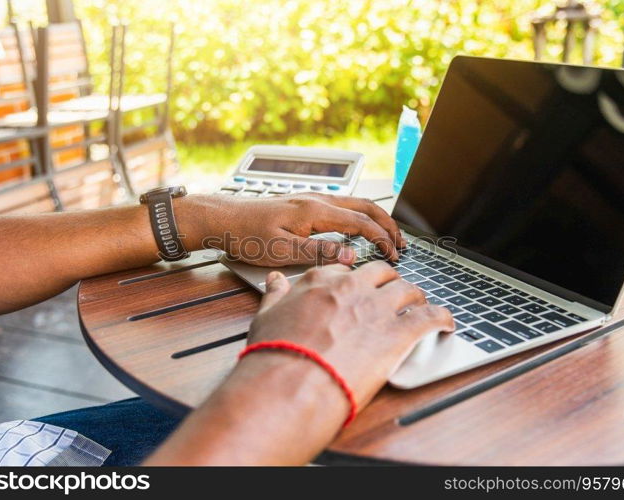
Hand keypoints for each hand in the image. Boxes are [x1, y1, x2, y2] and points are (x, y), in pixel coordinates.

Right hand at [145, 261, 453, 464]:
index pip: (345, 270)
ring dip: (416, 297)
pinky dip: (441, 318)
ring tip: (420, 306)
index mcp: (321, 281)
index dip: (355, 280)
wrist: (291, 383)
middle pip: (382, 274)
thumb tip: (275, 280)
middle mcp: (352, 288)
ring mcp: (377, 309)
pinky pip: (430, 317)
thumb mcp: (267, 316)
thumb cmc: (276, 354)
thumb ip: (275, 295)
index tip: (358, 288)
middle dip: (390, 281)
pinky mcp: (398, 334)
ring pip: (409, 290)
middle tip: (392, 294)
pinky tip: (446, 323)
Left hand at [175, 193, 404, 265]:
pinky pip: (342, 207)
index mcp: (315, 211)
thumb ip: (320, 254)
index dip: (382, 239)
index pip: (362, 223)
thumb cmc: (246, 235)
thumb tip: (352, 257)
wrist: (222, 219)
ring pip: (355, 205)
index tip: (394, 255)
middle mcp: (317, 200)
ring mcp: (311, 200)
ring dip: (375, 220)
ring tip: (386, 238)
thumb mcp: (283, 252)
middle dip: (388, 225)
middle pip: (365, 207)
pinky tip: (358, 231)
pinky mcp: (304, 205)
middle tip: (401, 245)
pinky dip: (360, 218)